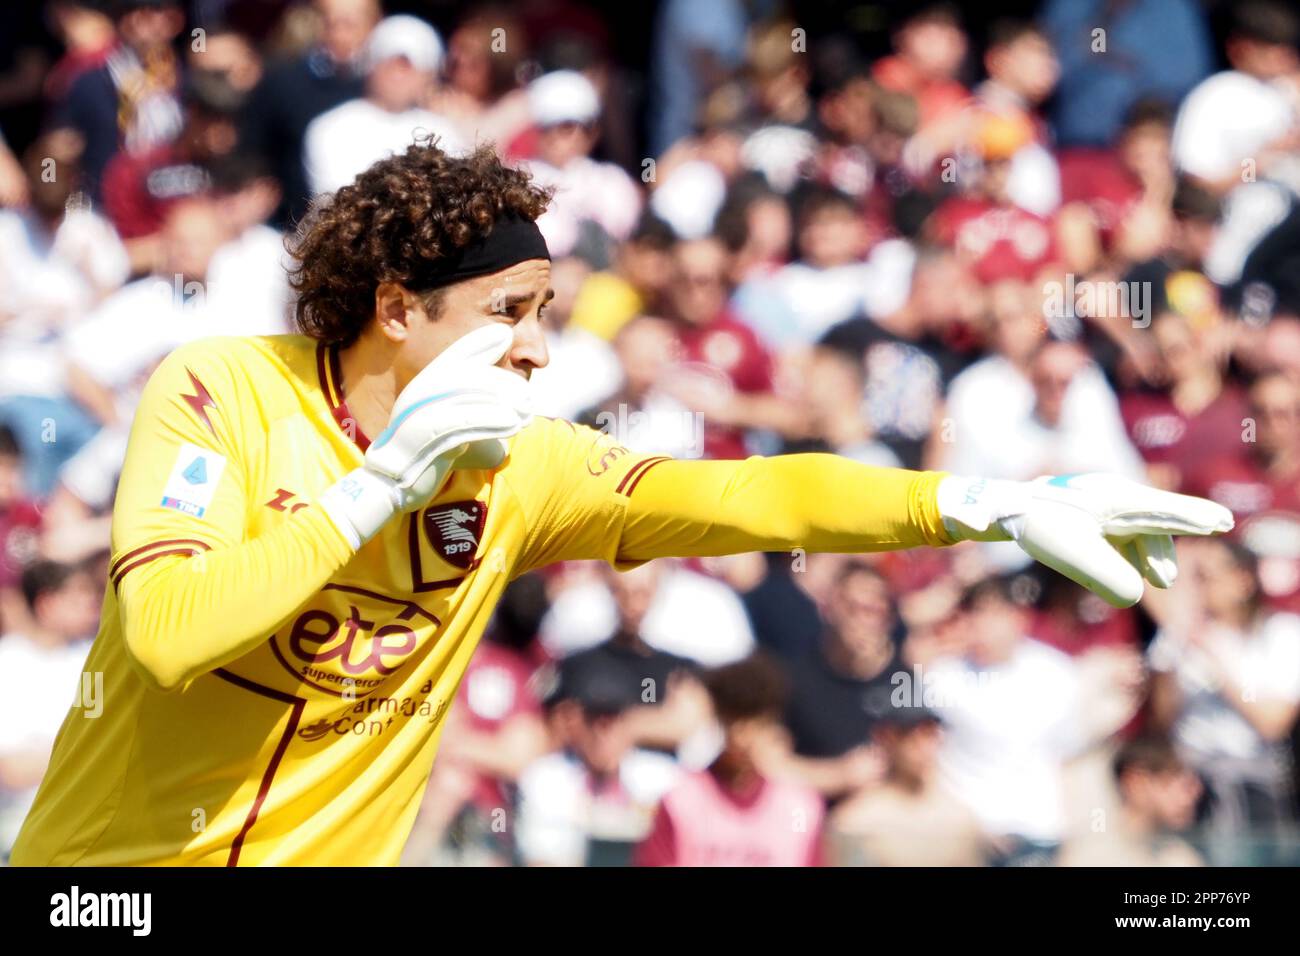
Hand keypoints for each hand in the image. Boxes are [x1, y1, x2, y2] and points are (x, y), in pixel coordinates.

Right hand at [319, 324, 530, 546]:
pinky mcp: (421, 436)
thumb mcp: (452, 432)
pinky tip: (511, 424)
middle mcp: (419, 394)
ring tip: (527, 412)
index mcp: (425, 386)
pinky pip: (460, 422)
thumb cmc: (428, 458)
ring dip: (501, 401)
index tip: (505, 335)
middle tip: (529, 397)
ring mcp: (418, 412)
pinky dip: (488, 420)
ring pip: (464, 396)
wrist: (391, 486)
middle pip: (465, 376)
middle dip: (501, 382)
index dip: (478, 342)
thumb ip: (474, 419)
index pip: (454, 356)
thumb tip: (509, 421)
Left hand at [937, 473, 1233, 607]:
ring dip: (1152, 555)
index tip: (1223, 521)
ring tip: (1160, 581)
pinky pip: (1125, 534)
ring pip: (1140, 531)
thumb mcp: (1072, 554)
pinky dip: (1135, 553)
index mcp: (1116, 499)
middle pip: (1156, 520)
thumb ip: (1107, 577)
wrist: (1000, 509)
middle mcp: (1114, 498)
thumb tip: (1135, 598)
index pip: (1164, 511)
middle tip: (1190, 557)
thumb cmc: (1038, 525)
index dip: (1194, 518)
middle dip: (1177, 537)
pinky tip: (1140, 574)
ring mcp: (1103, 506)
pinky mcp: (1091, 517)